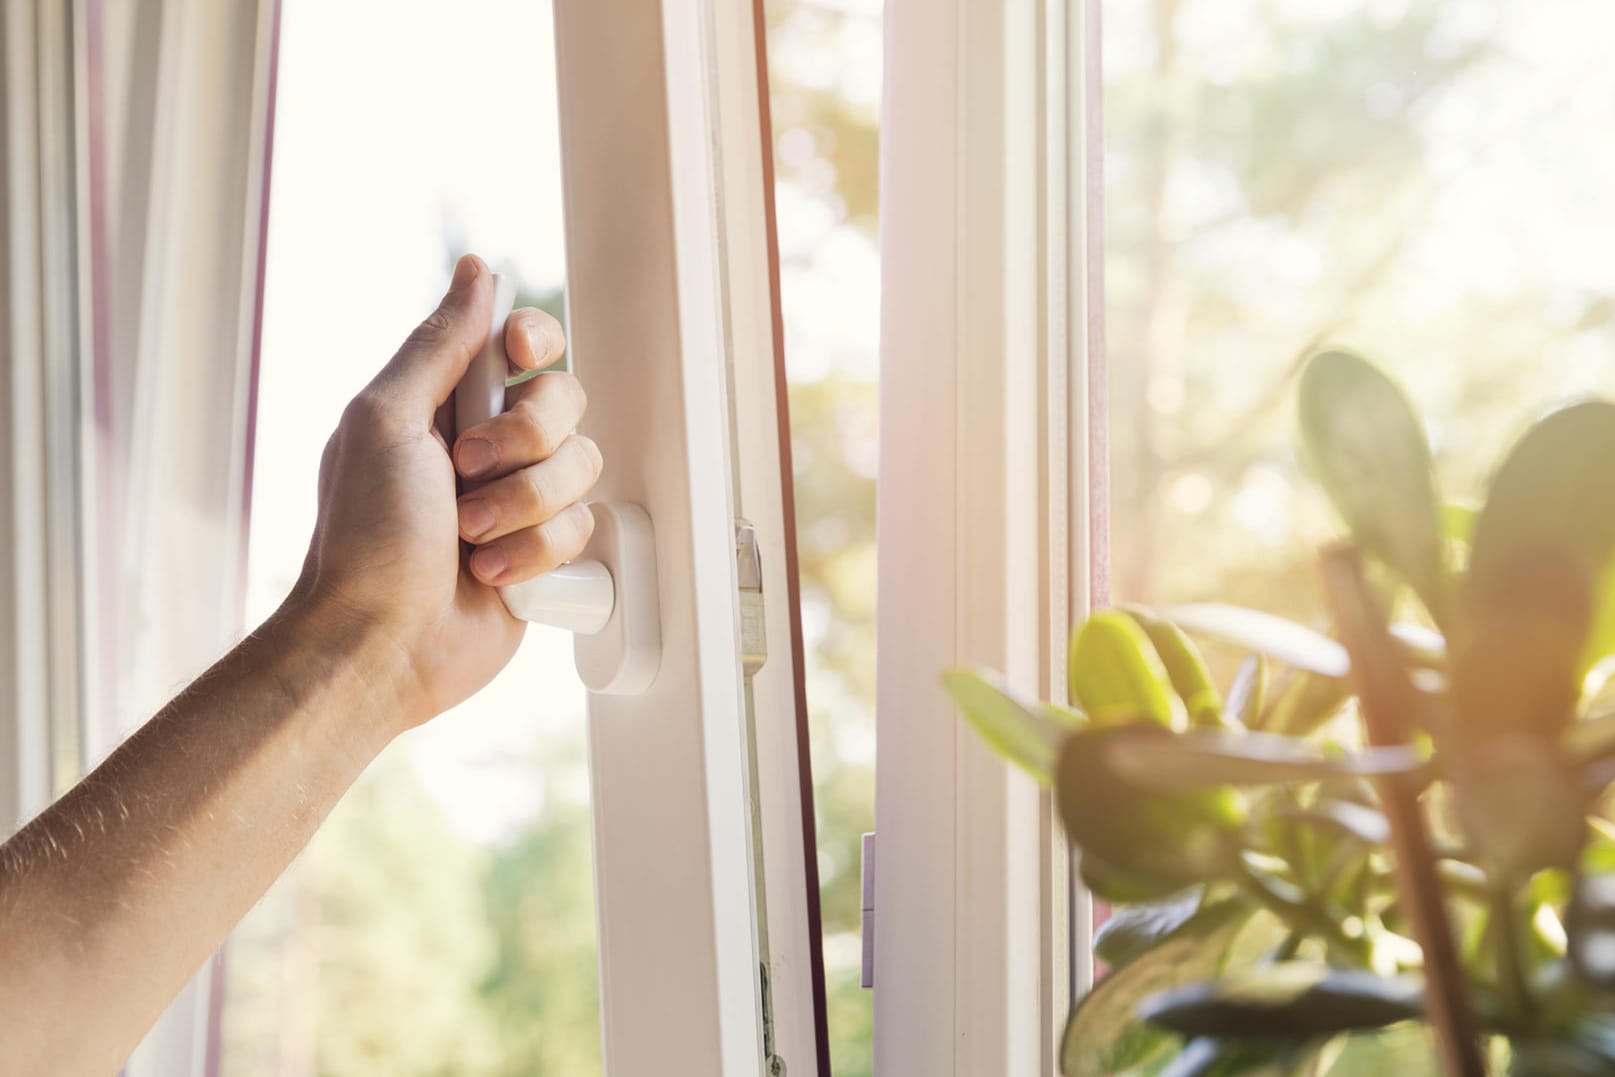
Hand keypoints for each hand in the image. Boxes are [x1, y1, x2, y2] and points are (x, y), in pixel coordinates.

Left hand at [292, 254, 600, 728]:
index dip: (534, 342)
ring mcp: (519, 501)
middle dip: (524, 441)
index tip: (518, 357)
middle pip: (565, 401)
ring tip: (470, 538)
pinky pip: (584, 529)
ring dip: (525, 506)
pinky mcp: (544, 554)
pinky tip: (491, 575)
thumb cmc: (366, 537)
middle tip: (466, 472)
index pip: (521, 342)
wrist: (382, 643)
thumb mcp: (386, 421)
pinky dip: (536, 554)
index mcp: (445, 402)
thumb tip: (477, 271)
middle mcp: (488, 446)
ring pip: (582, 467)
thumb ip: (439, 345)